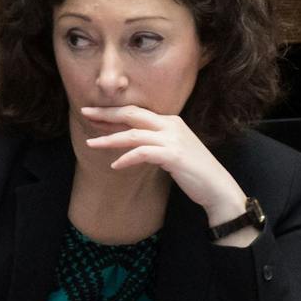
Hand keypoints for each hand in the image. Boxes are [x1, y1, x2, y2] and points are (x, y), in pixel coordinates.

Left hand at [79, 106, 250, 226]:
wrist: (217, 187)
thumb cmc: (193, 172)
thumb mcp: (172, 152)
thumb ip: (154, 143)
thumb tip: (131, 144)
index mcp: (170, 121)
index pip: (136, 112)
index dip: (113, 112)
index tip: (93, 113)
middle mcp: (171, 125)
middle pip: (132, 114)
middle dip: (106, 114)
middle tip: (84, 112)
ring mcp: (173, 139)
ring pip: (134, 134)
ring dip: (110, 139)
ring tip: (90, 144)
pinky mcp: (173, 155)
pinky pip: (143, 153)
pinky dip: (127, 158)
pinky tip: (115, 166)